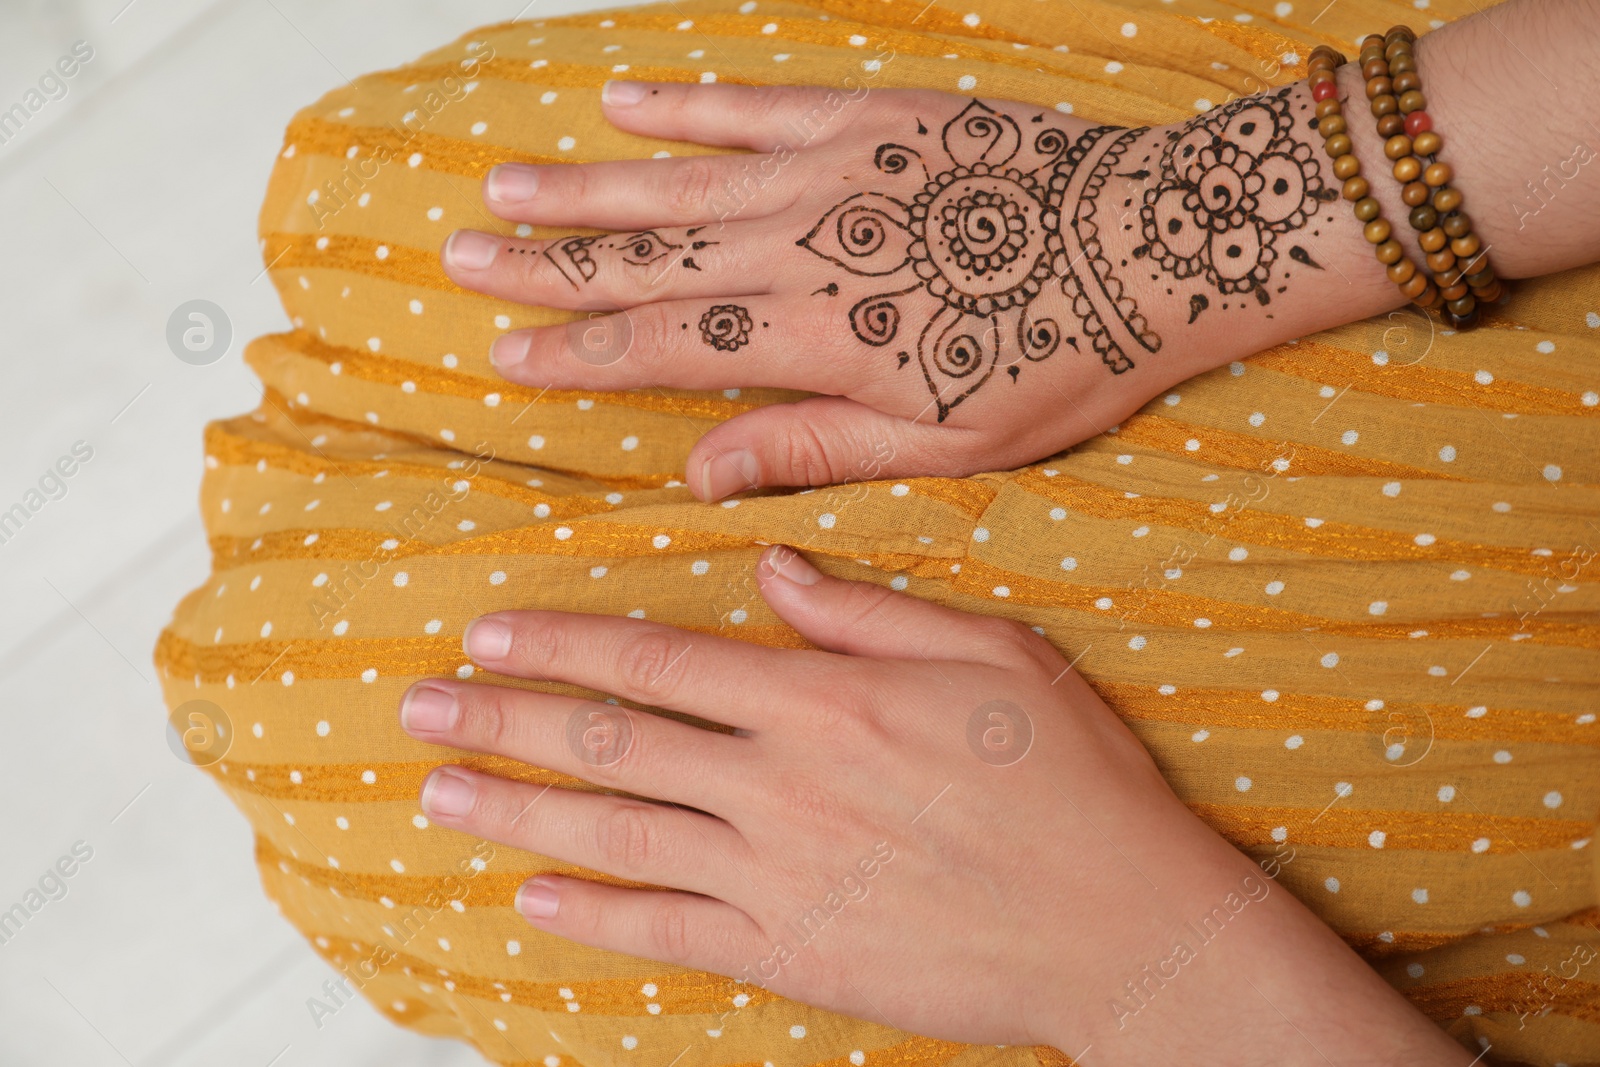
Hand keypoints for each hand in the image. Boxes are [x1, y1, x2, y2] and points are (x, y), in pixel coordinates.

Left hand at [399, 546, 1470, 1062]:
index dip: (563, 642)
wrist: (1120, 926)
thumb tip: (772, 573)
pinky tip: (529, 896)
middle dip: (506, 715)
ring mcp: (776, 874)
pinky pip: (666, 930)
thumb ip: (868, 611)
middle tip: (420, 701)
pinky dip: (589, 914)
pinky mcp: (790, 954)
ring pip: (616, 830)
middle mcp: (779, 783)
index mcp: (822, 698)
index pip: (659, 660)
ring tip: (437, 786)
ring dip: (517, 806)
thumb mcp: (990, 654)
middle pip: (613, 740)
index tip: (491, 627)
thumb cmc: (1068, 781)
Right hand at [441, 81, 1399, 499]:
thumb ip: (812, 451)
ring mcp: (831, 172)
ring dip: (586, 184)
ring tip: (504, 182)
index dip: (577, 354)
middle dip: (548, 262)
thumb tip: (702, 476)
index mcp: (817, 340)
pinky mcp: (871, 118)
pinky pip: (756, 105)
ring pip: (679, 180)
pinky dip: (686, 105)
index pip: (665, 347)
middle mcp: (802, 247)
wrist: (1152, 247)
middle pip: (648, 257)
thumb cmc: (1058, 358)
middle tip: (463, 256)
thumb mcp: (944, 444)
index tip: (505, 357)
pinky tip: (622, 99)